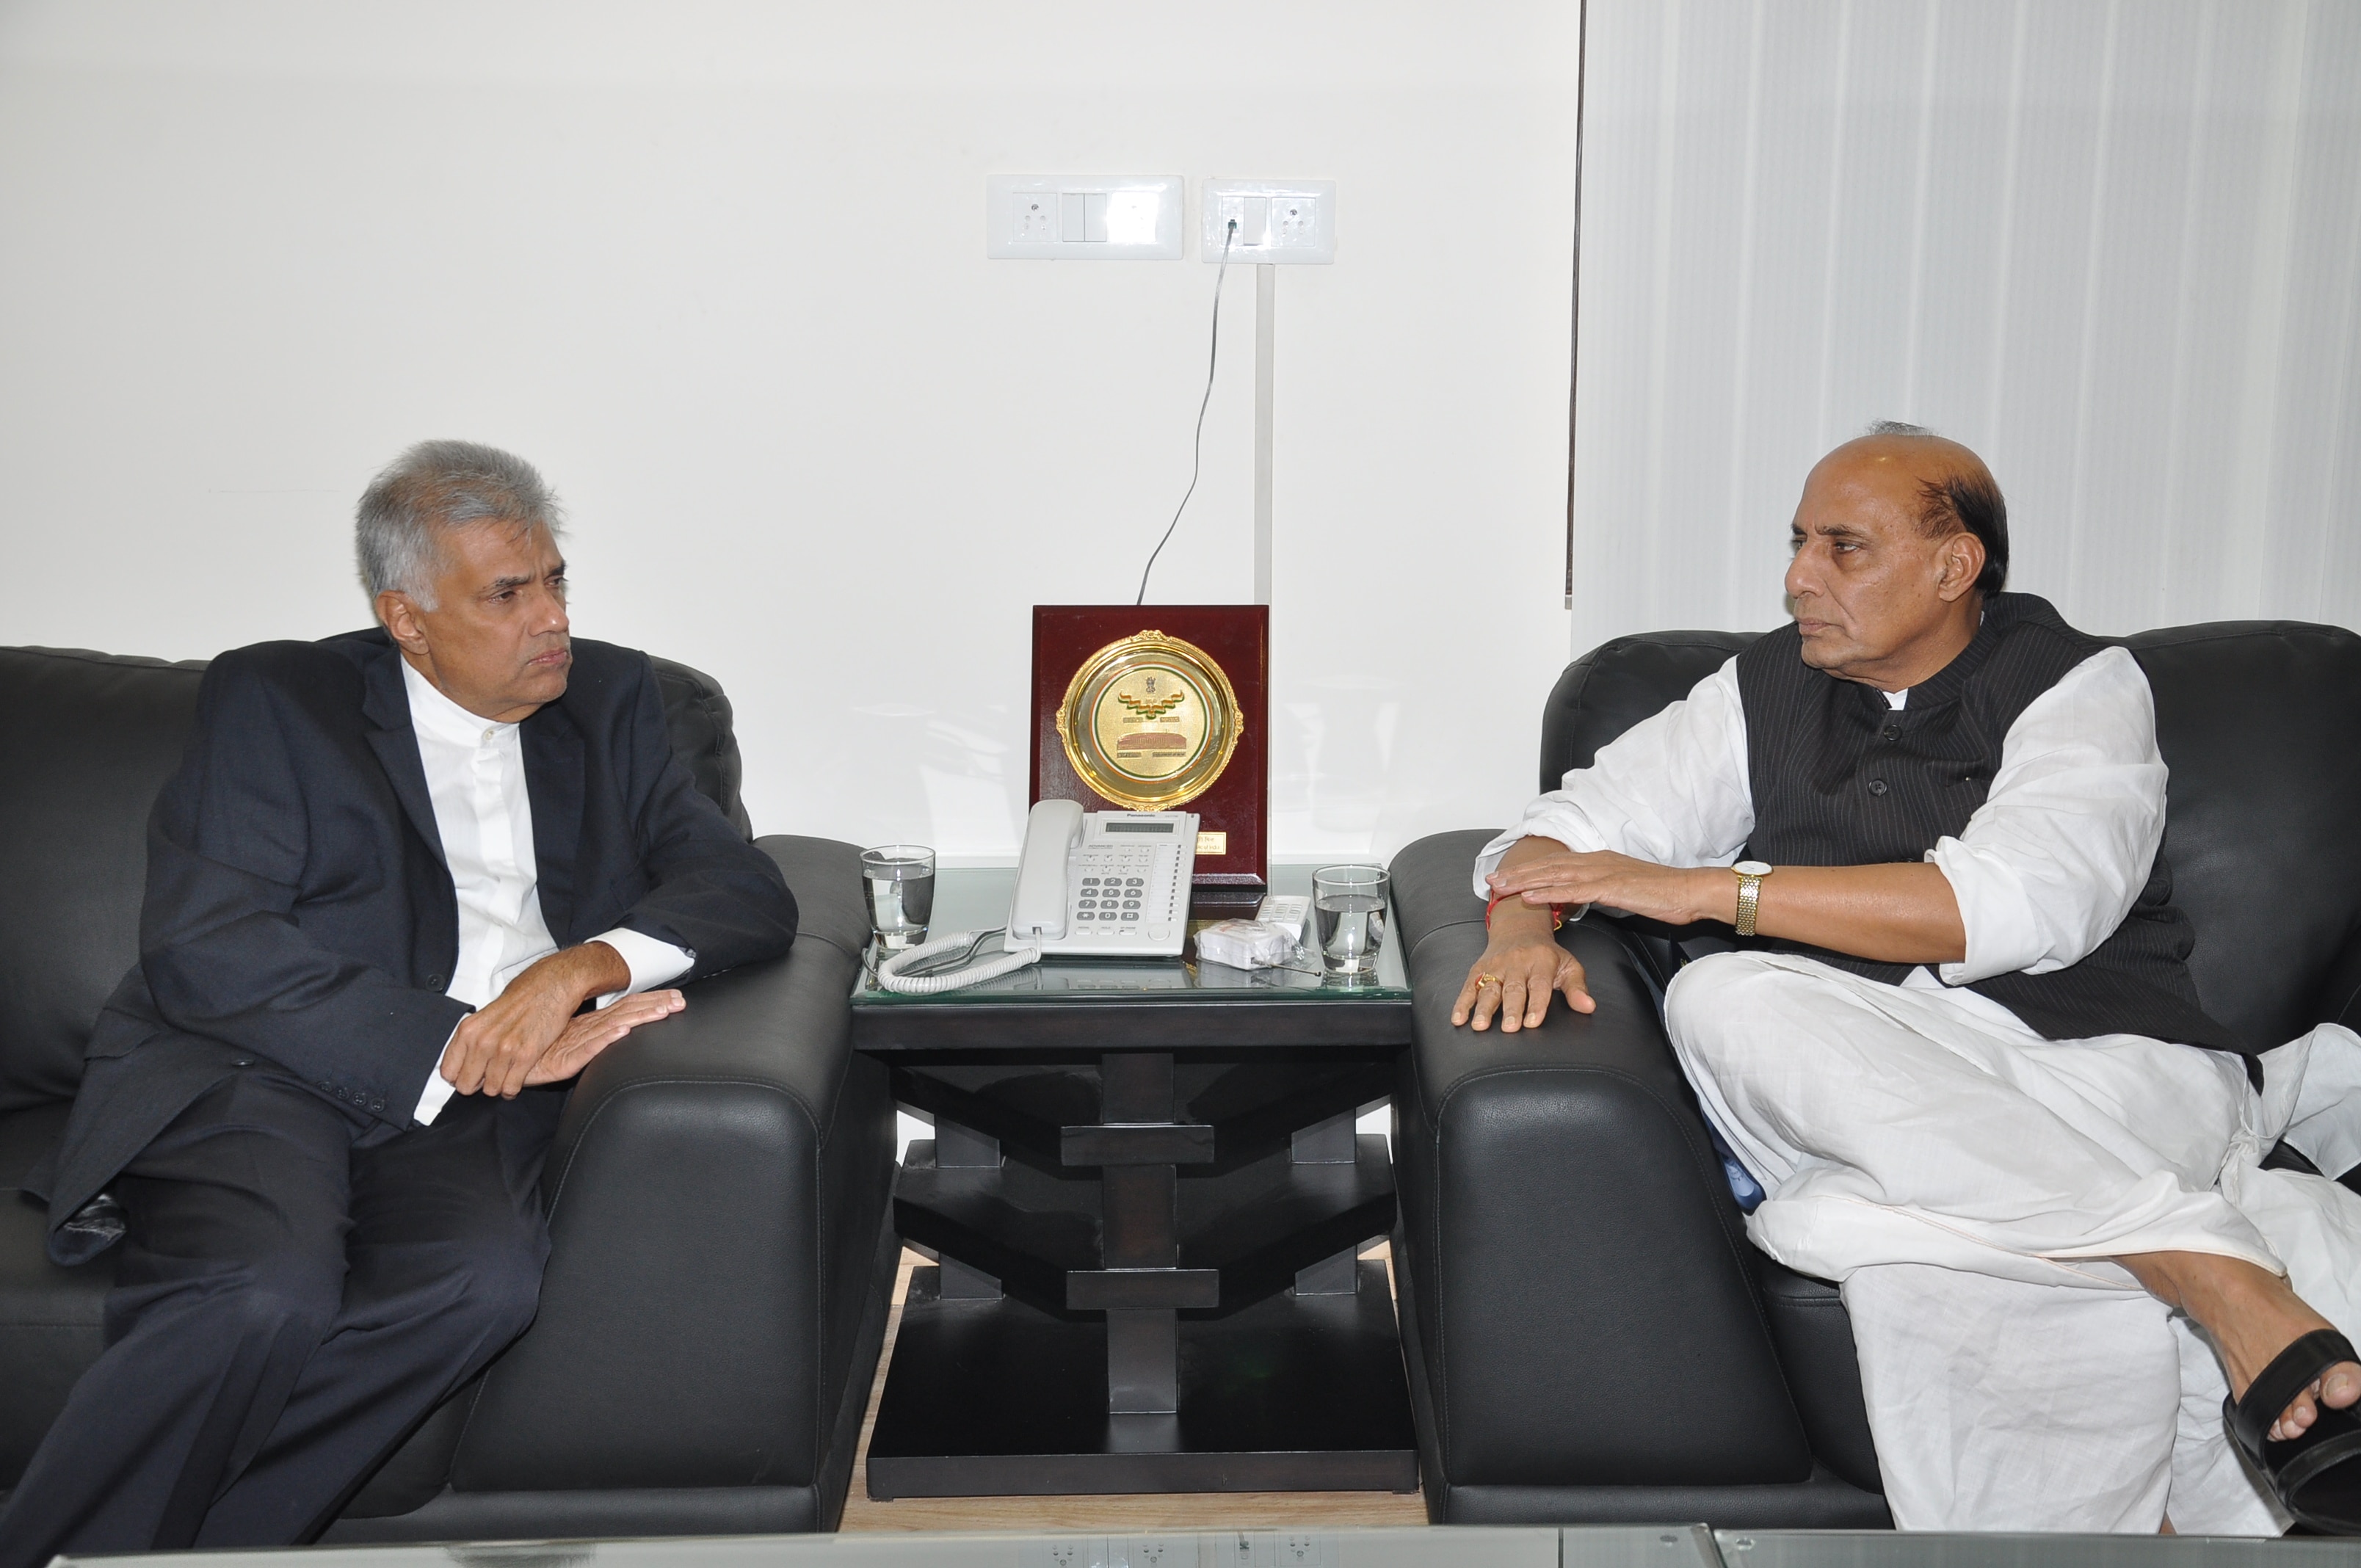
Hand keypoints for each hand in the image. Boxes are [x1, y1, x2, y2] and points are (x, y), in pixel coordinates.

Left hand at [439, 941, 632, 1098]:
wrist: (550, 987)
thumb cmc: (521, 997)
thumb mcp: (485, 1015)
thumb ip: (472, 1038)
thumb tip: (463, 1062)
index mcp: (468, 1030)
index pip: (448, 1072)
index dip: (459, 1077)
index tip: (469, 1075)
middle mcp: (482, 1041)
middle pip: (466, 1085)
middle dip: (477, 1085)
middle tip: (488, 1078)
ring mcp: (503, 1050)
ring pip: (491, 1089)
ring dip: (498, 1086)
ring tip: (504, 1077)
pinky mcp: (525, 1055)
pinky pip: (511, 1087)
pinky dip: (513, 1088)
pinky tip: (516, 1079)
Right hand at [522, 988, 684, 1085]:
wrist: (506, 1065)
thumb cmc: (536, 1053)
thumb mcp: (571, 1042)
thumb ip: (592, 1037)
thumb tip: (619, 1028)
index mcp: (588, 1025)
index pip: (624, 1009)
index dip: (649, 1002)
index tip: (675, 998)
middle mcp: (585, 1029)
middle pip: (625, 1013)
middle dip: (654, 1007)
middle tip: (680, 1001)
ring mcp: (575, 1043)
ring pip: (612, 1027)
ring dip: (639, 1018)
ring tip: (662, 1012)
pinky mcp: (564, 1060)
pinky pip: (587, 1049)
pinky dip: (606, 1039)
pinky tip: (622, 1032)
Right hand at [1452, 923, 1593, 1032]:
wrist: (1519, 929)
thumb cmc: (1547, 955)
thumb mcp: (1568, 965)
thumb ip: (1577, 988)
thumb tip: (1588, 1007)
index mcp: (1541, 961)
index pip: (1539, 985)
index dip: (1536, 1004)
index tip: (1532, 1022)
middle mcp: (1517, 962)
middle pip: (1513, 988)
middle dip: (1511, 1009)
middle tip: (1510, 1028)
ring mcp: (1496, 965)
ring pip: (1489, 987)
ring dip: (1483, 1008)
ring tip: (1479, 1026)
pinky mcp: (1479, 968)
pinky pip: (1470, 986)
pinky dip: (1462, 1003)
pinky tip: (1458, 1019)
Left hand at [1484, 848, 1729, 926]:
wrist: (1690, 890)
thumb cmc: (1661, 893)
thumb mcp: (1623, 889)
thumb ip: (1600, 890)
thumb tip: (1580, 897)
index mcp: (1598, 862)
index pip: (1555, 865)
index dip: (1527, 870)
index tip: (1504, 877)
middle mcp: (1596, 862)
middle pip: (1548, 867)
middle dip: (1517, 873)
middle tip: (1489, 881)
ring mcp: (1603, 872)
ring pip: (1555, 876)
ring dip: (1524, 881)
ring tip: (1500, 887)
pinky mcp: (1612, 886)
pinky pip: (1574, 890)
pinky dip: (1550, 892)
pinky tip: (1530, 896)